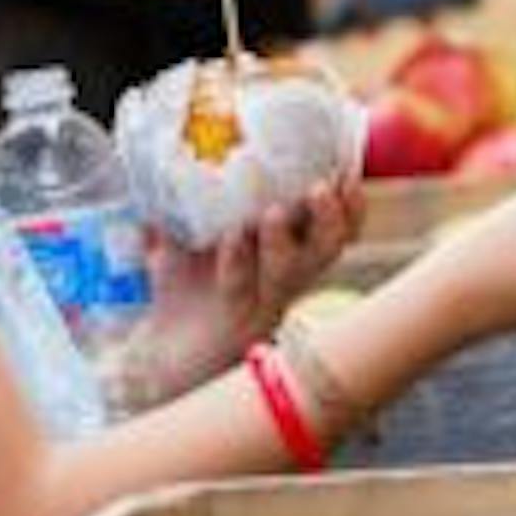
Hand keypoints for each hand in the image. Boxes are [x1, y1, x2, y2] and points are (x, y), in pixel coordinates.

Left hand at [132, 177, 362, 401]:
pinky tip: (231, 239)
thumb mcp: (186, 241)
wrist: (166, 356)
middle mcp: (284, 280)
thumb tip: (168, 159)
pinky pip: (241, 288)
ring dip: (282, 241)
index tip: (348, 172)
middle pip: (327, 249)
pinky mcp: (235, 321)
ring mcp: (262, 302)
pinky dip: (236, 260)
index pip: (335, 229)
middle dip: (331, 217)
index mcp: (286, 254)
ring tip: (272, 213)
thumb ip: (183, 206)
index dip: (349, 205)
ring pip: (288, 272)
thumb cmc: (186, 293)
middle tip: (321, 187)